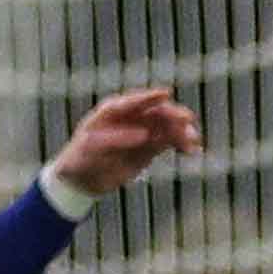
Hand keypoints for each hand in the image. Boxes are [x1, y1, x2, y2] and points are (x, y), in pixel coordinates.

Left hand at [49, 85, 203, 197]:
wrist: (82, 180)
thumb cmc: (80, 159)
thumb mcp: (91, 150)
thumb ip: (116, 140)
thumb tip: (144, 134)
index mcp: (111, 112)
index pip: (133, 102)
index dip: (149, 97)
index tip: (166, 93)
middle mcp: (130, 118)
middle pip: (156, 112)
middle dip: (173, 115)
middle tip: (187, 121)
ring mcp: (142, 130)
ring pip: (167, 126)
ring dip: (182, 131)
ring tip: (193, 142)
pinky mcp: (151, 146)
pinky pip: (170, 141)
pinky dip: (181, 143)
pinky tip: (192, 150)